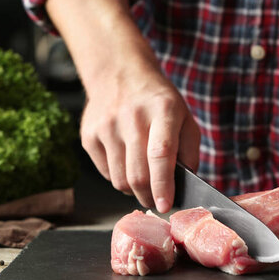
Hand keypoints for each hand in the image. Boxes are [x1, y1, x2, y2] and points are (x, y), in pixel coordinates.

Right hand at [44, 0, 200, 213]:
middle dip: (149, 197)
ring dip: (134, 190)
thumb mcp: (184, 117)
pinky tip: (126, 161)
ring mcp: (107, 126)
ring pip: (119, 180)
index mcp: (163, 110)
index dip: (163, 184)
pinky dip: (119, 177)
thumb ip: (189, 150)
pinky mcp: (89, 135)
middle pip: (137, 174)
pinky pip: (106, 173)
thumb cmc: (158, 102)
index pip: (161, 154)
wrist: (120, 74)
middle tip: (157, 201)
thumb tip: (185, 184)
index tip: (166, 205)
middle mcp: (132, 117)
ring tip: (143, 179)